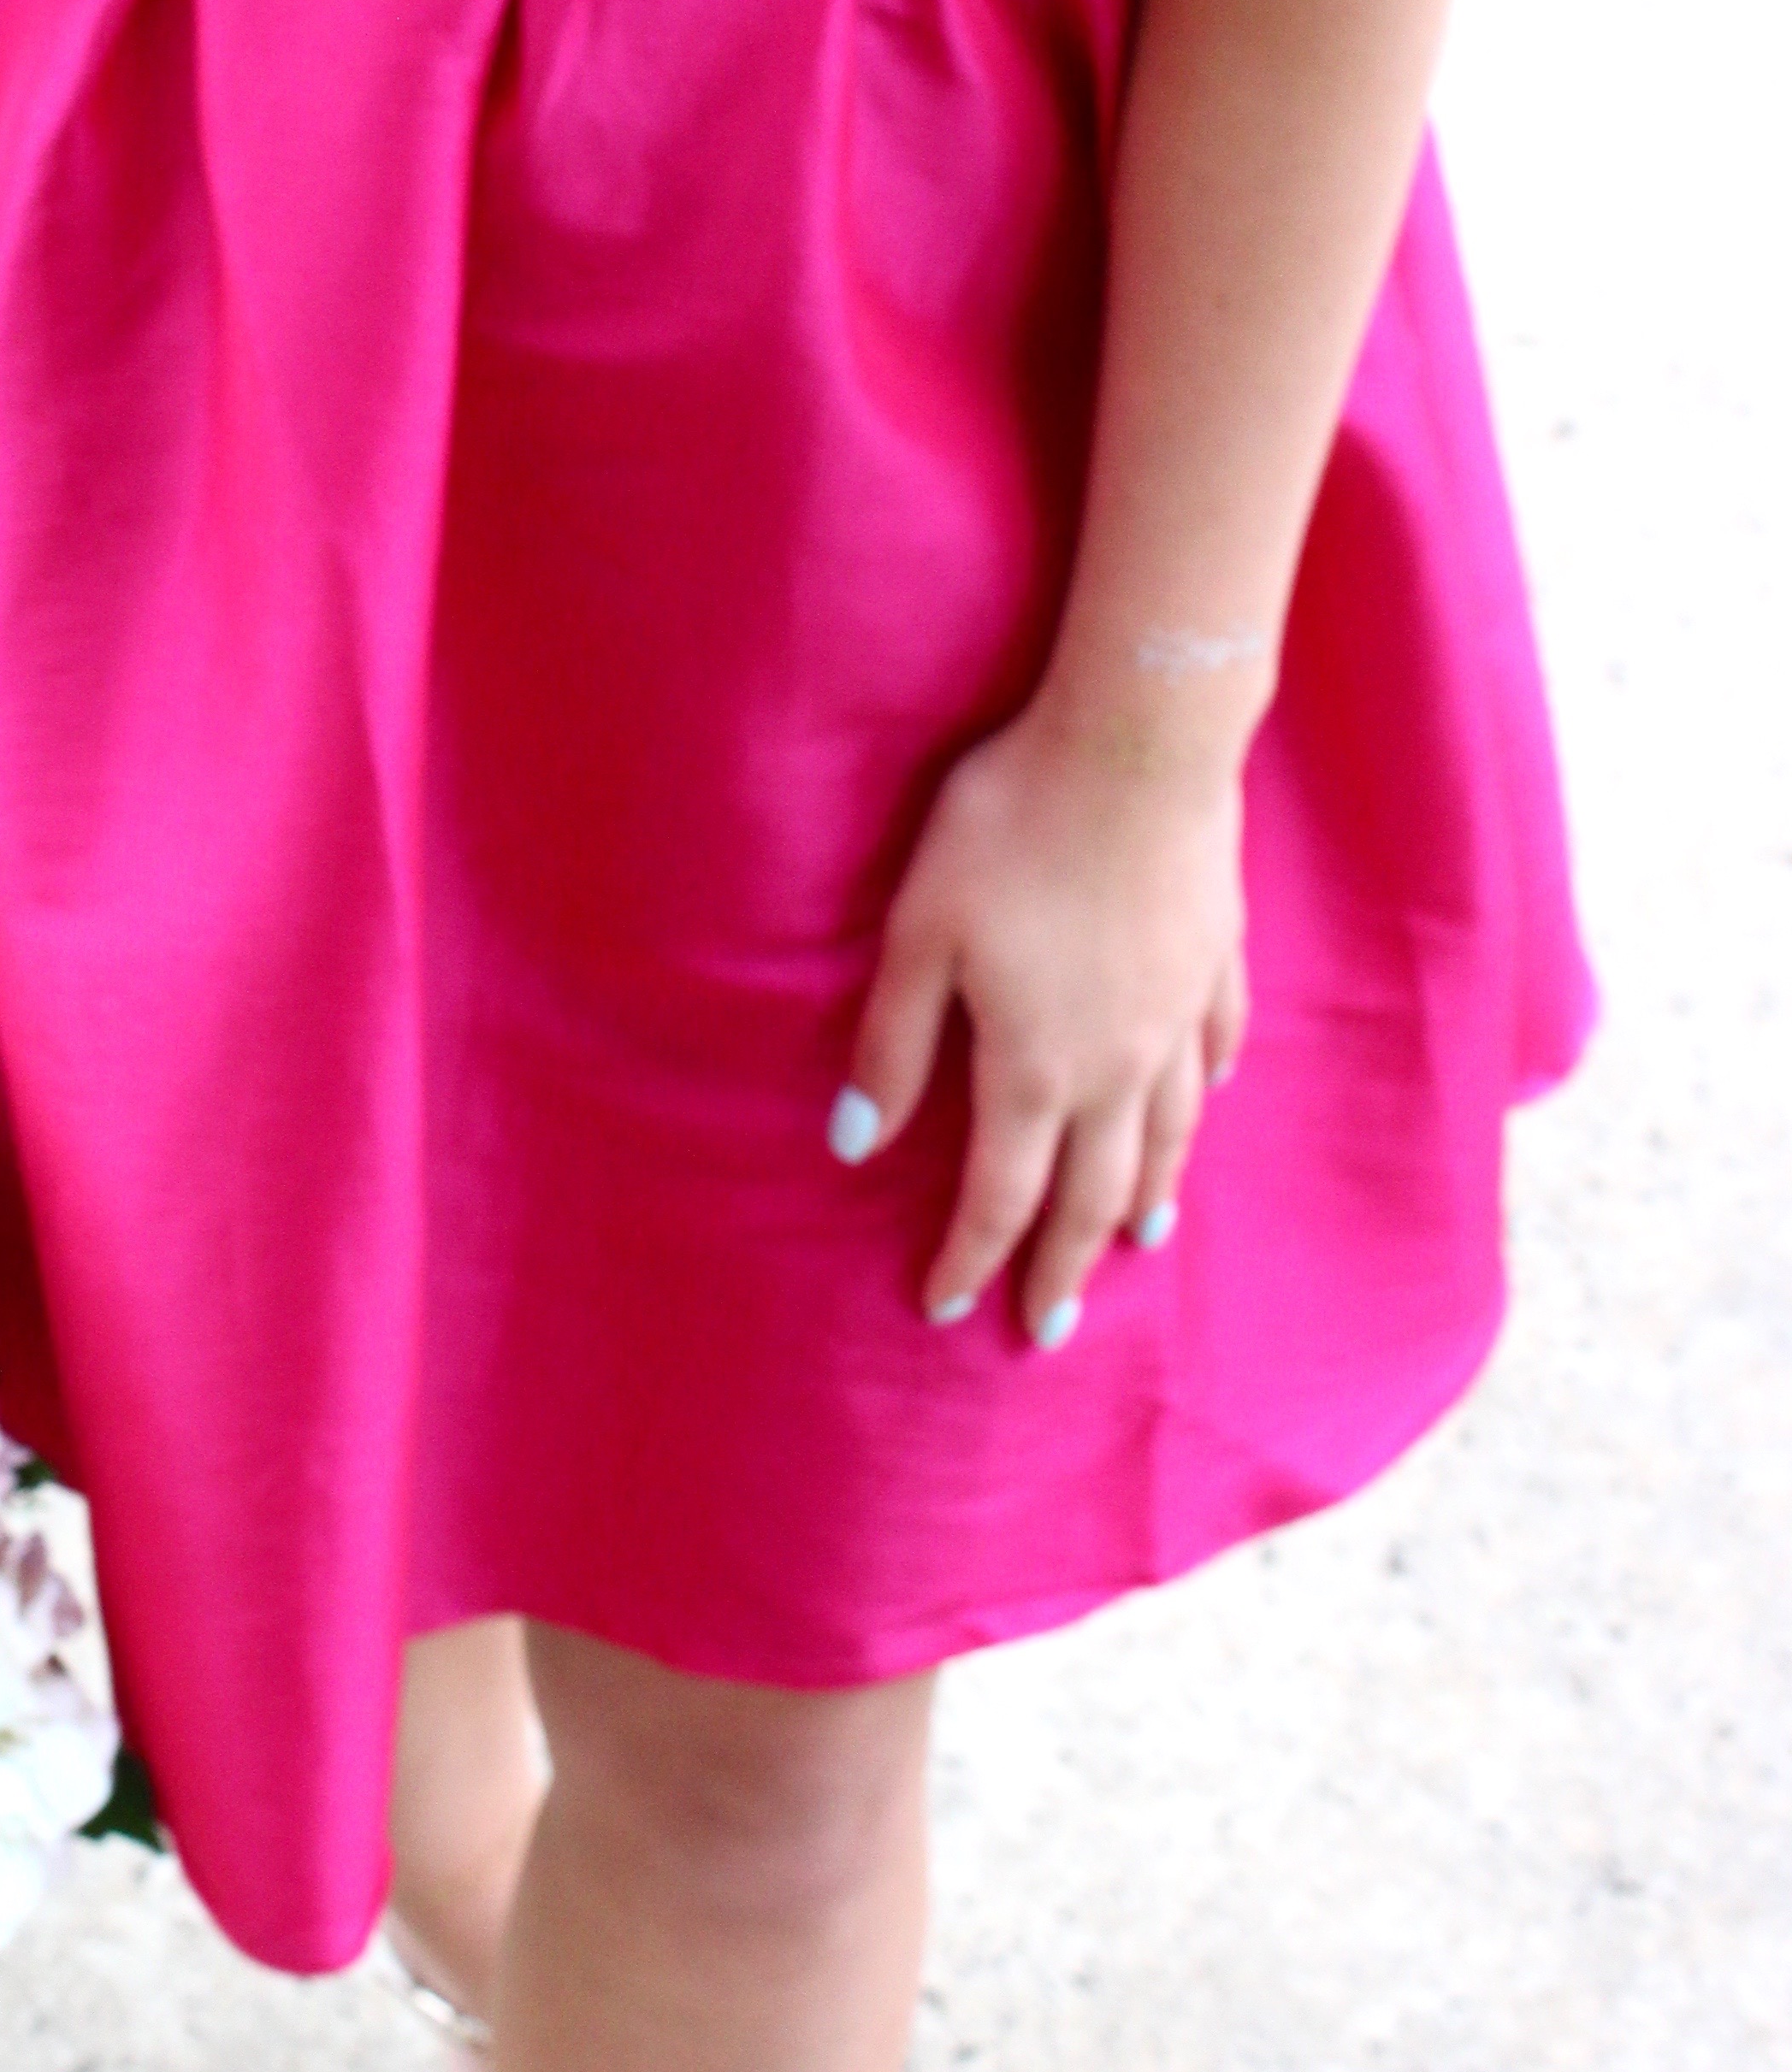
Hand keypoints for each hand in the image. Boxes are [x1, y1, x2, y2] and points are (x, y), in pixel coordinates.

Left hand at [833, 703, 1250, 1343]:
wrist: (1138, 743)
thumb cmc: (1009, 829)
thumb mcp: (919, 934)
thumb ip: (893, 1047)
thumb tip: (854, 1146)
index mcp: (1037, 1066)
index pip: (1000, 1195)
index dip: (969, 1258)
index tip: (945, 1307)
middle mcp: (1119, 1062)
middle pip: (1092, 1191)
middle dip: (1063, 1266)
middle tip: (1049, 1328)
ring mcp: (1180, 1014)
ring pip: (1167, 1135)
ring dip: (1146, 1196)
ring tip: (1138, 1242)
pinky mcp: (1217, 960)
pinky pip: (1214, 1050)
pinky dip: (1202, 1093)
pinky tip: (1205, 1101)